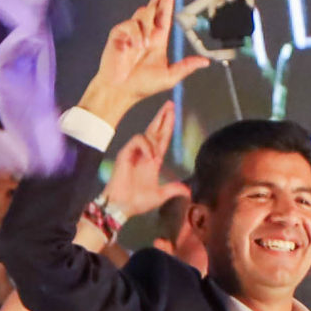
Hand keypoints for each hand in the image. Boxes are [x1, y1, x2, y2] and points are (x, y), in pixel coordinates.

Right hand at [77, 0, 211, 128]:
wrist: (119, 91)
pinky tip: (133, 47)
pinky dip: (134, 35)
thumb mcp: (168, 77)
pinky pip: (130, 25)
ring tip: (143, 46)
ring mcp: (132, 31)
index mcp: (158, 39)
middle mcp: (146, 32)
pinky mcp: (119, 33)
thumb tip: (205, 62)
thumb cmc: (141, 85)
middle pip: (154, 5)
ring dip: (147, 28)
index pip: (165, 13)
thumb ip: (186, 67)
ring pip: (144, 14)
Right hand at [103, 103, 187, 219]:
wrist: (122, 206)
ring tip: (156, 158)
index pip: (162, 138)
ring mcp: (134, 152)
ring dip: (155, 142)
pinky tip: (150, 157)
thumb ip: (173, 190)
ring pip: (146, 134)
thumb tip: (188, 191)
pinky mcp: (125, 154)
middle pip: (154, 130)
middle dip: (163, 117)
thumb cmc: (137, 201)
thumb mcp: (160, 196)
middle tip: (170, 104)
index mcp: (153, 161)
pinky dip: (146, 146)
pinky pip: (137, 141)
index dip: (167, 125)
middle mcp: (144, 154)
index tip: (172, 112)